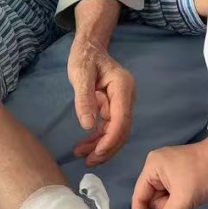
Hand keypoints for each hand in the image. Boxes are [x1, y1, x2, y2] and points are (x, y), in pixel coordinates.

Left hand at [68, 39, 135, 166]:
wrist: (89, 47)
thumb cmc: (84, 56)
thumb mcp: (80, 73)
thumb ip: (84, 98)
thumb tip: (88, 125)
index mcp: (122, 86)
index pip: (121, 118)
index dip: (111, 139)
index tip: (97, 153)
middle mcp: (127, 96)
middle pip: (122, 129)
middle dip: (106, 148)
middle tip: (88, 161)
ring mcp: (122, 102)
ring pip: (116, 132)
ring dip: (101, 146)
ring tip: (81, 155)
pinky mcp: (114, 107)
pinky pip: (109, 127)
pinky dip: (98, 138)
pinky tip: (84, 146)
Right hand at [131, 134, 207, 208]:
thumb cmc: (205, 174)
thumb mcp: (184, 199)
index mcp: (152, 167)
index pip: (139, 198)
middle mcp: (157, 168)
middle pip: (152, 200)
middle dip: (166, 208)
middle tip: (183, 203)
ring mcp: (169, 171)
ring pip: (164, 199)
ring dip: (176, 205)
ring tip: (192, 196)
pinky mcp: (181, 175)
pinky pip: (174, 195)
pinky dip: (181, 201)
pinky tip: (193, 196)